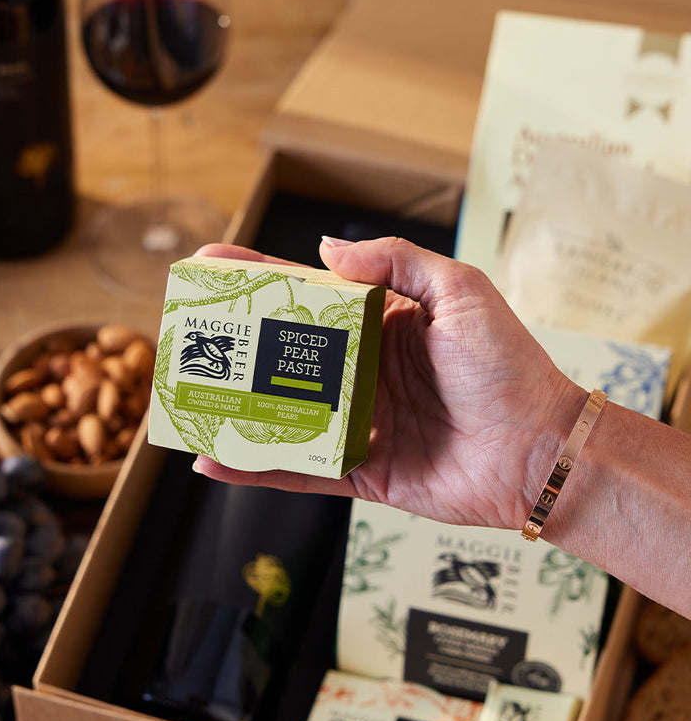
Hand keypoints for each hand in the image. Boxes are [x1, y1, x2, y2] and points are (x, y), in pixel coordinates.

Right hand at [192, 237, 584, 529]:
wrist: (538, 450)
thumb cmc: (507, 368)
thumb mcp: (459, 293)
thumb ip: (396, 263)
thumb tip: (324, 248)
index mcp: (381, 326)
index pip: (307, 297)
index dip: (258, 280)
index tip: (210, 265)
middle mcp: (362, 373)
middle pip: (283, 356)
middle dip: (234, 345)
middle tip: (185, 336)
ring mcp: (357, 424)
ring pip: (281, 414)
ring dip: (232, 408)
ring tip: (183, 399)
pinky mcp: (358, 472)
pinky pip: (297, 470)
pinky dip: (253, 468)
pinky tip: (212, 461)